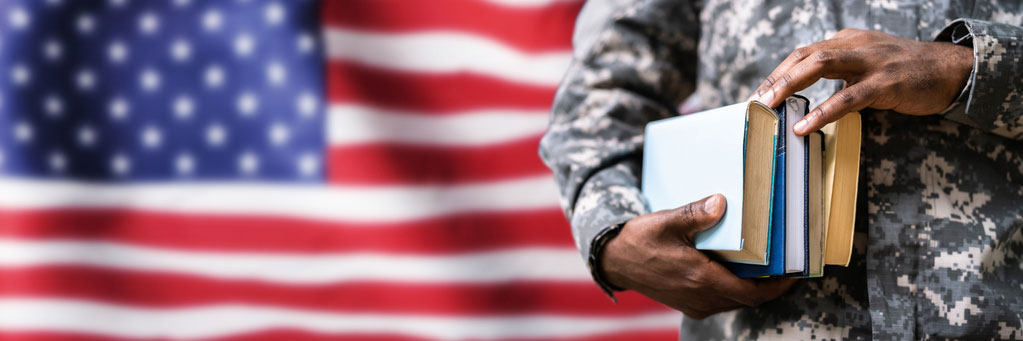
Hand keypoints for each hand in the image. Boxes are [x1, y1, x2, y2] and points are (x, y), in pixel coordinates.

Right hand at [600, 194, 795, 318]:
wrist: (613, 260)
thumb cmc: (639, 241)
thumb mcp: (666, 221)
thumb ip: (696, 213)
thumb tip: (721, 202)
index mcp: (700, 278)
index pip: (751, 293)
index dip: (777, 287)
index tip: (794, 274)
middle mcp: (700, 297)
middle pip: (747, 299)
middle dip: (769, 286)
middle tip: (785, 266)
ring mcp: (693, 303)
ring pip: (734, 302)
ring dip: (751, 289)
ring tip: (765, 268)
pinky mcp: (687, 303)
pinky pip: (720, 301)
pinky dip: (733, 289)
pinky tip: (736, 271)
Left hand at [748, 28, 973, 135]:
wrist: (950, 70)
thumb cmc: (905, 71)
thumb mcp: (867, 64)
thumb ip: (839, 73)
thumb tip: (806, 94)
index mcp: (847, 40)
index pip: (803, 53)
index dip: (778, 73)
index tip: (759, 93)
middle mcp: (855, 45)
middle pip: (804, 56)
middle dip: (777, 79)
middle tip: (756, 101)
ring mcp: (870, 62)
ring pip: (820, 66)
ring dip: (790, 86)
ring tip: (770, 107)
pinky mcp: (885, 82)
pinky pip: (848, 98)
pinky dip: (822, 112)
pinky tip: (805, 126)